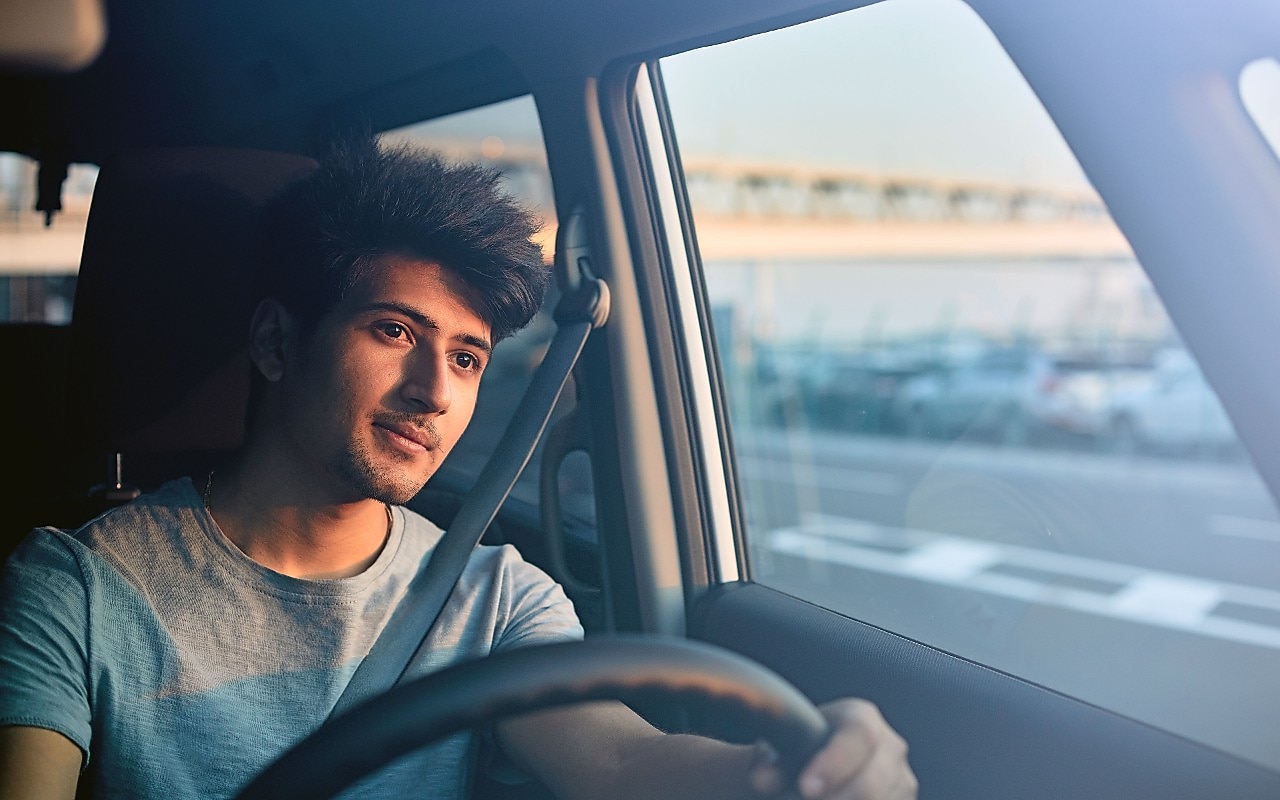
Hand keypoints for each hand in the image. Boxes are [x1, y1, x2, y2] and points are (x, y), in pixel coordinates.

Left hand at [749, 699, 915, 799]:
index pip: (859, 735)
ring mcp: (902, 781)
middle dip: (834, 799)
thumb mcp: (780, 749)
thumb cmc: (797, 753)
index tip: (806, 787)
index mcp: (862, 718)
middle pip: (872, 782)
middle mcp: (891, 747)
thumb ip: (769, 761)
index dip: (834, 763)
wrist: (813, 766)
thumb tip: (761, 780)